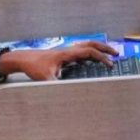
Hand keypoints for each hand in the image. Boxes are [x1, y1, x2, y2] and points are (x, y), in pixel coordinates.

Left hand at [0, 39, 119, 81]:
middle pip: (91, 44)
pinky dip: (90, 53)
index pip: (89, 52)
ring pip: (86, 45)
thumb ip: (57, 86)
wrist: (23, 59)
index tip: (110, 64)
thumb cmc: (34, 67)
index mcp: (67, 53)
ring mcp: (66, 51)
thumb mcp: (46, 79)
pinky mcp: (63, 54)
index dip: (101, 57)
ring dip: (98, 48)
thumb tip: (66, 96)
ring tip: (108, 55)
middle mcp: (69, 50)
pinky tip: (92, 60)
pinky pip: (81, 51)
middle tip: (116, 54)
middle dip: (105, 48)